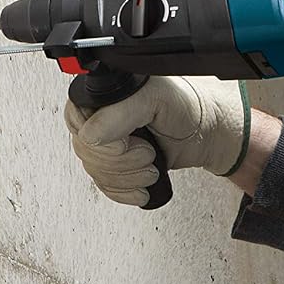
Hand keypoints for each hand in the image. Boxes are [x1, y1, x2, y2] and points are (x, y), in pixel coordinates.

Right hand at [64, 77, 250, 206]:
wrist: (208, 132)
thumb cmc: (189, 107)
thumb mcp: (155, 98)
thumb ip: (118, 113)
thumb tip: (90, 135)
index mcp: (104, 92)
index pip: (75, 120)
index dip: (100, 139)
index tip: (128, 143)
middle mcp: (101, 115)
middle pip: (85, 151)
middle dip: (121, 162)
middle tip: (147, 154)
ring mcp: (108, 141)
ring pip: (94, 172)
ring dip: (127, 177)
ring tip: (150, 166)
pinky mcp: (116, 164)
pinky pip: (104, 185)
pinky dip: (124, 191)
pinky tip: (141, 186)